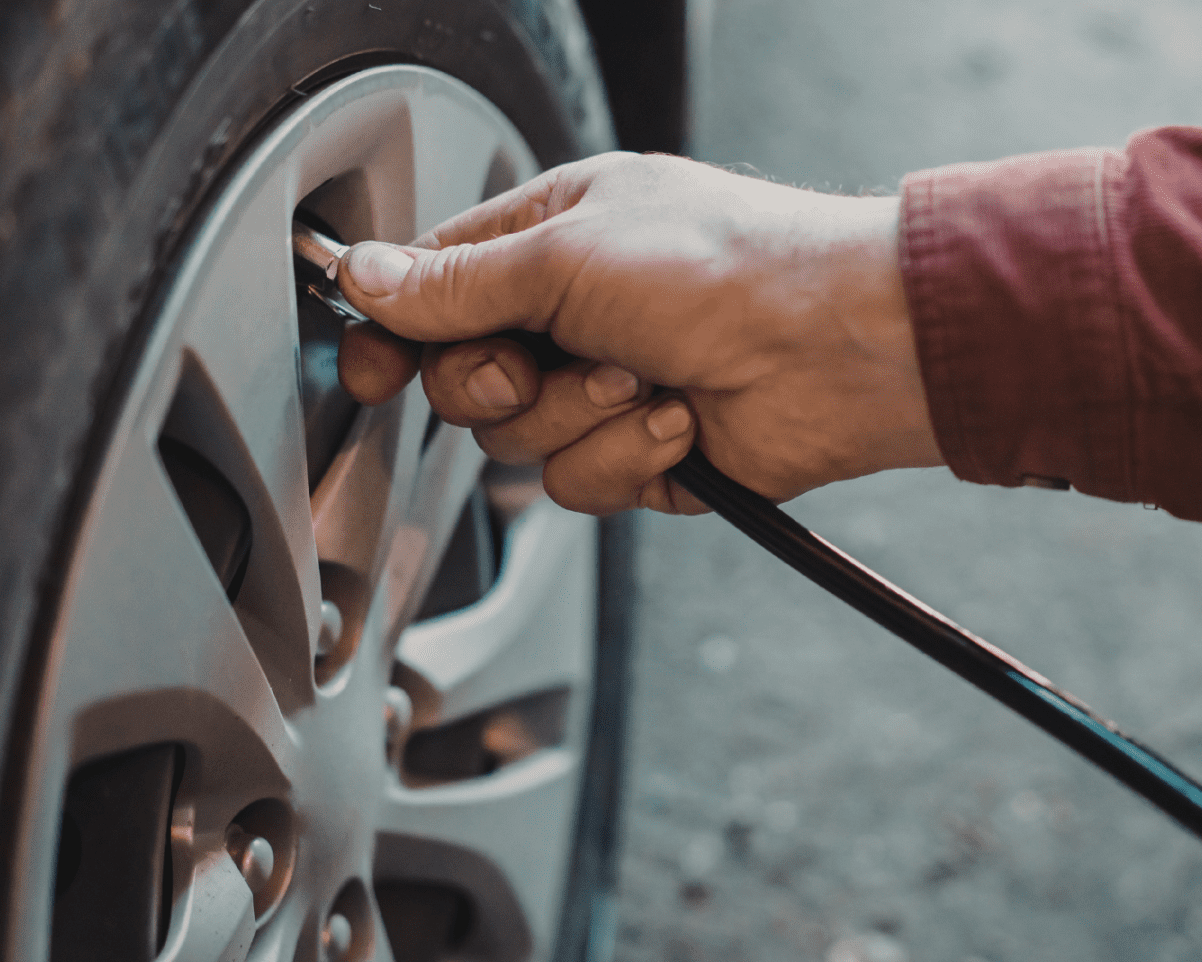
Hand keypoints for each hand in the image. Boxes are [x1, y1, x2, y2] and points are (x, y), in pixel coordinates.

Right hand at [335, 151, 942, 514]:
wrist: (836, 348)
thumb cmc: (729, 266)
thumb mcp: (569, 253)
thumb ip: (457, 282)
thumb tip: (365, 277)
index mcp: (551, 238)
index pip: (433, 289)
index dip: (393, 332)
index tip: (372, 367)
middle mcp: (573, 313)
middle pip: (463, 381)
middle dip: (499, 383)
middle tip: (540, 363)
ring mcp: (607, 387)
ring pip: (518, 443)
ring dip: (577, 419)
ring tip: (643, 380)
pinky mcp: (643, 453)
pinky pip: (581, 484)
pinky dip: (625, 458)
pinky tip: (678, 422)